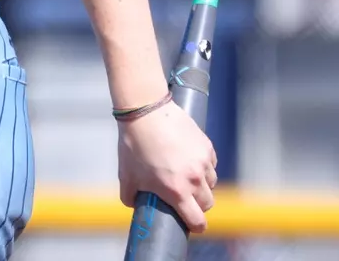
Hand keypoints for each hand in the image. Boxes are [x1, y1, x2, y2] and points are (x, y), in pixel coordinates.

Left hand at [117, 101, 218, 232]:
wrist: (145, 112)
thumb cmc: (133, 145)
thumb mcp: (126, 176)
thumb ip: (129, 197)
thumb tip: (134, 205)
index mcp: (177, 191)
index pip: (198, 220)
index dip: (196, 226)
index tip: (192, 224)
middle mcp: (194, 179)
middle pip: (207, 203)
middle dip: (198, 205)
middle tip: (185, 198)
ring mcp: (203, 162)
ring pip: (211, 183)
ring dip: (202, 185)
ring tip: (186, 177)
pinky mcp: (206, 146)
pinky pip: (211, 163)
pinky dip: (204, 166)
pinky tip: (189, 159)